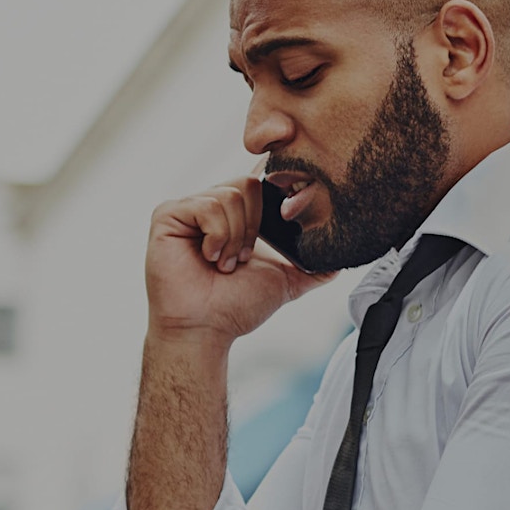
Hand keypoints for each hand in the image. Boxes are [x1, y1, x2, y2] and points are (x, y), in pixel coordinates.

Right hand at [145, 175, 333, 346]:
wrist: (206, 328)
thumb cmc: (237, 306)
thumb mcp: (287, 281)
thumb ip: (313, 267)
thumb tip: (341, 261)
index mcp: (239, 214)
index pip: (263, 180)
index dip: (278, 189)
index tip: (287, 212)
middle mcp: (214, 205)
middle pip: (251, 184)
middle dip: (257, 227)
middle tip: (243, 259)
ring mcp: (190, 207)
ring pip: (232, 195)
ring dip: (236, 237)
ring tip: (225, 263)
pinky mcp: (169, 213)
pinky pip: (209, 205)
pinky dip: (218, 236)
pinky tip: (209, 257)